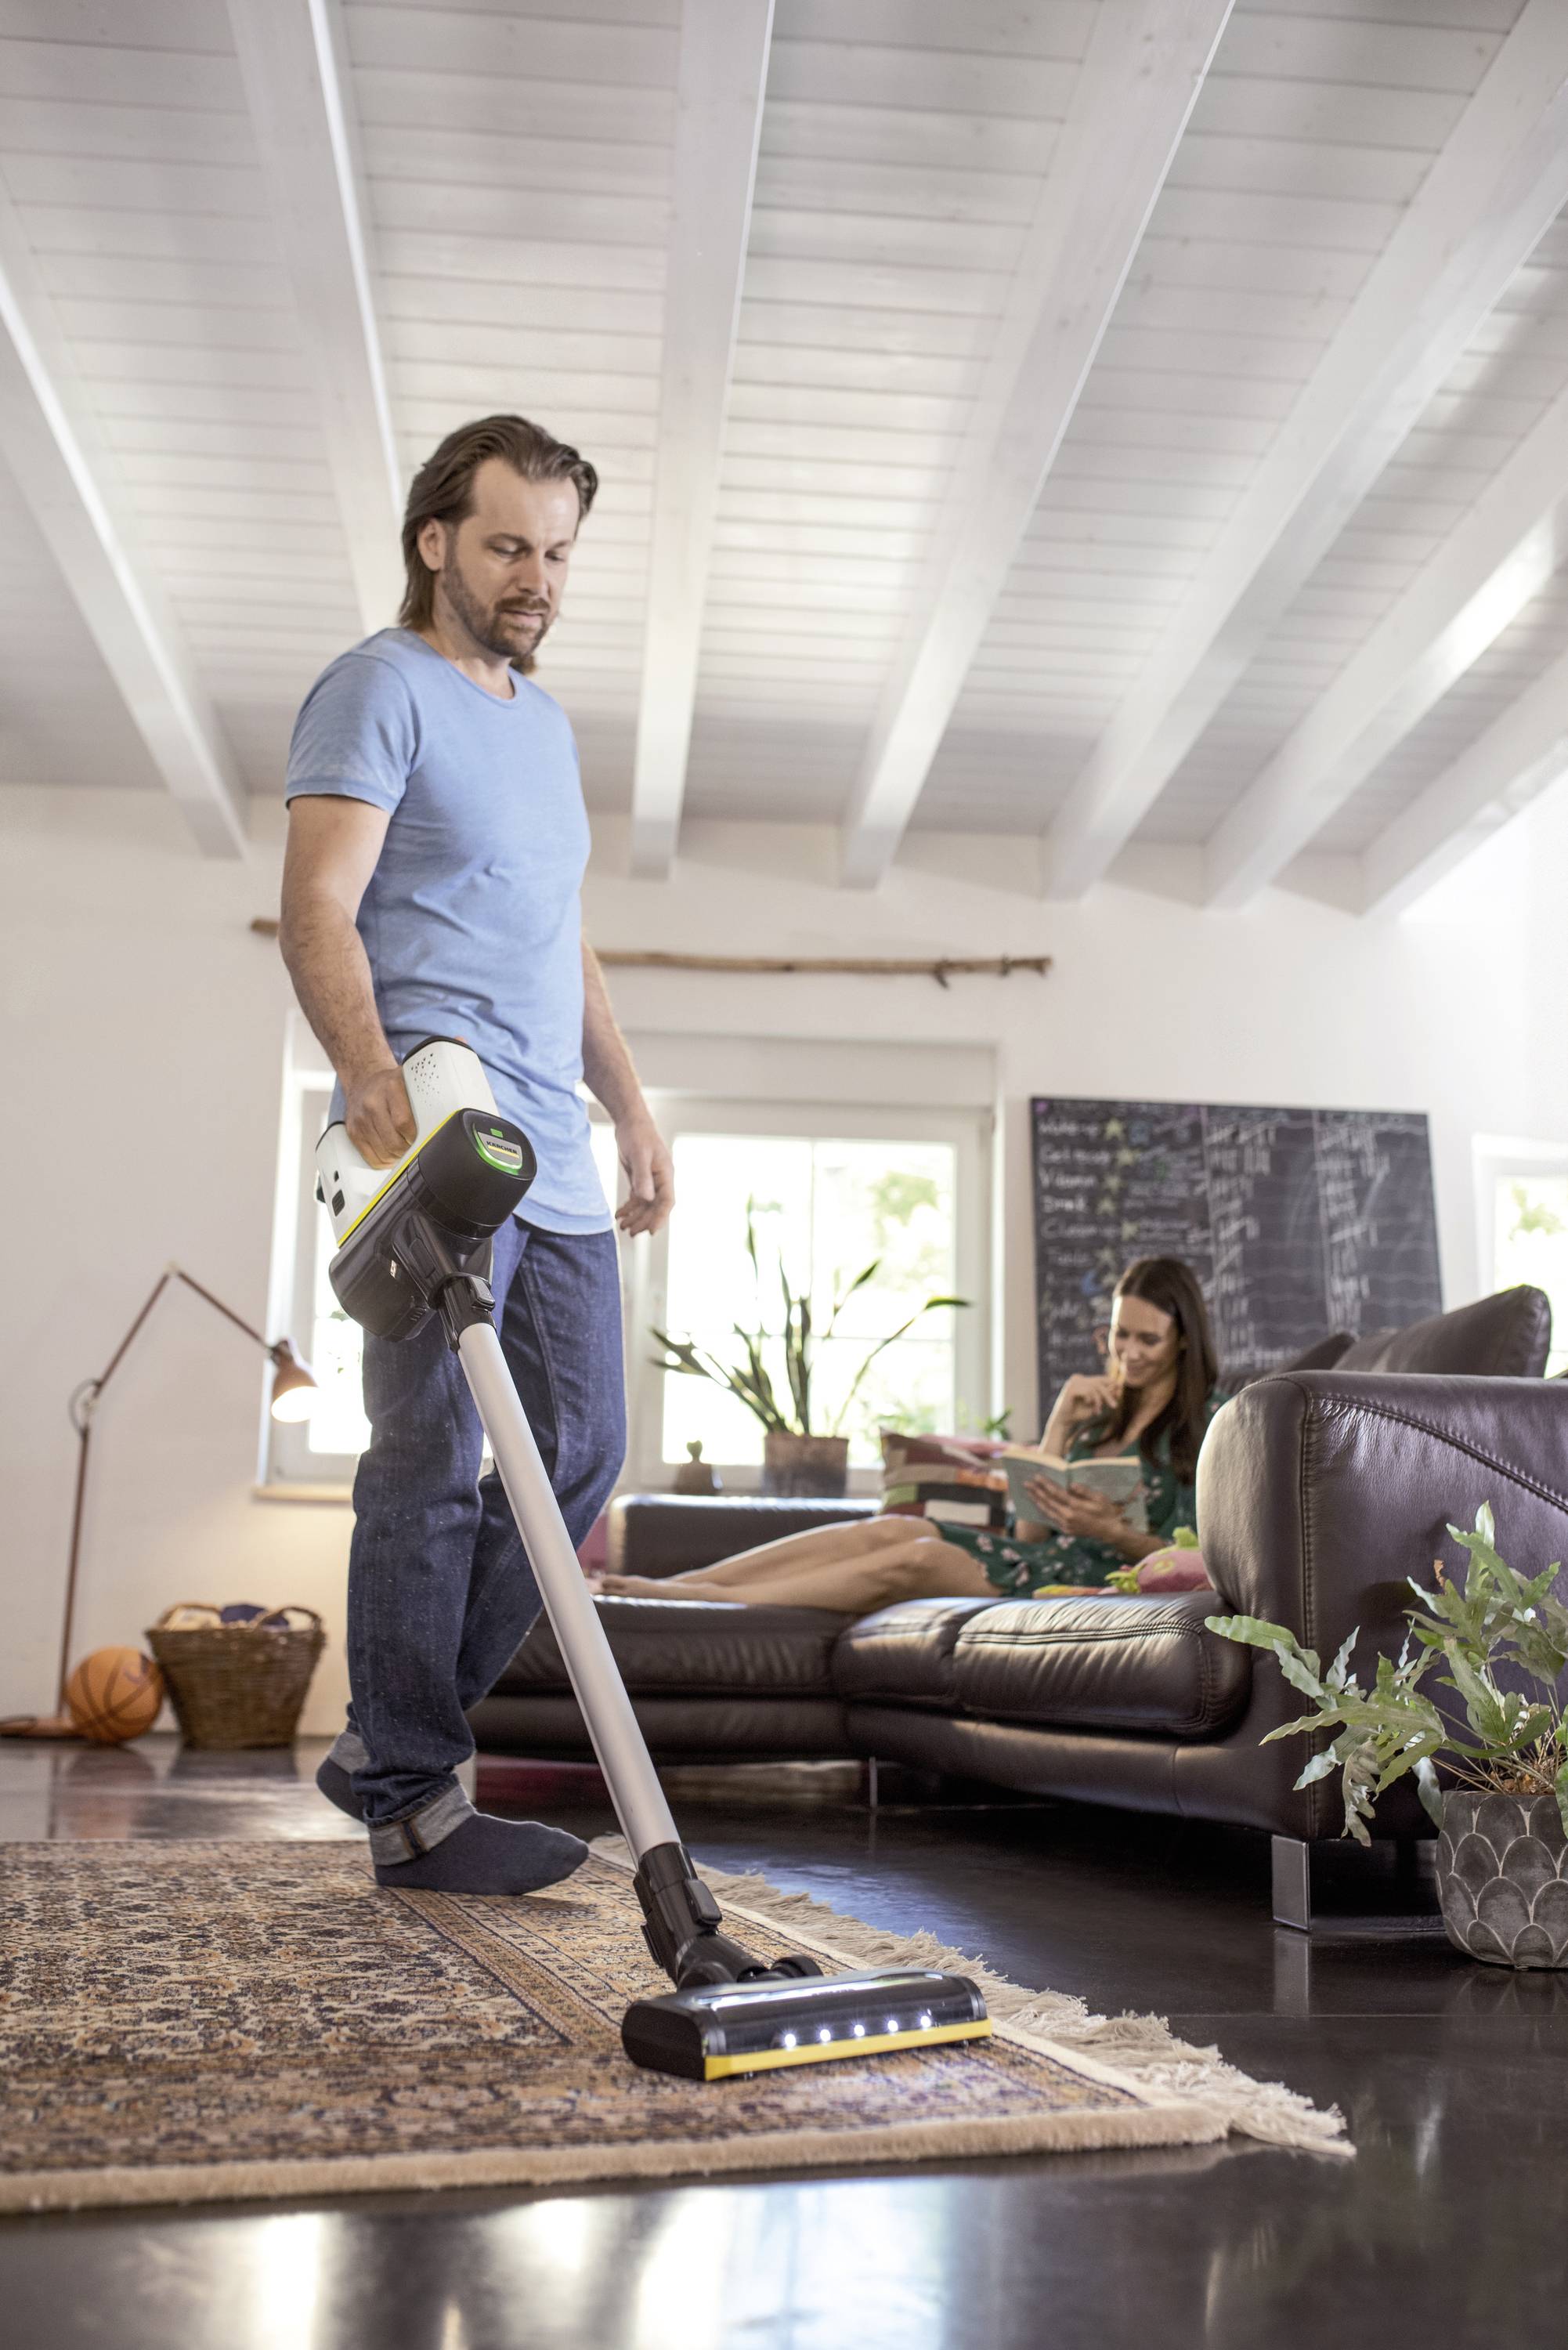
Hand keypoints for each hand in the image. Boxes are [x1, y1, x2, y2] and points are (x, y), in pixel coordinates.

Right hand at [344, 1064, 415, 1168]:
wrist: (364, 1080)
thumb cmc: (392, 1086)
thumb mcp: (409, 1084)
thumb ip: (423, 1101)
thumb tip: (438, 1128)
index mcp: (391, 1088)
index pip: (403, 1122)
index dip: (415, 1137)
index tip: (422, 1139)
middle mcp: (372, 1102)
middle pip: (393, 1142)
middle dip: (407, 1150)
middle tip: (414, 1147)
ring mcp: (360, 1118)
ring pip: (383, 1154)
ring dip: (397, 1157)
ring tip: (403, 1149)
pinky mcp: (352, 1131)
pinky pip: (371, 1159)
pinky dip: (385, 1162)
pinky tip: (391, 1154)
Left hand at [615, 1112, 673, 1236]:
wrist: (630, 1121)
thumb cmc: (637, 1135)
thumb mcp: (639, 1155)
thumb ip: (643, 1177)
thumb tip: (647, 1198)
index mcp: (665, 1174)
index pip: (667, 1201)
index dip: (660, 1218)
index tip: (651, 1232)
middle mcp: (660, 1180)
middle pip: (655, 1207)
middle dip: (644, 1221)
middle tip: (630, 1233)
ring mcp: (651, 1180)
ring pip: (646, 1204)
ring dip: (635, 1217)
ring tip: (622, 1227)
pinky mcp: (641, 1178)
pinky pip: (638, 1198)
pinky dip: (630, 1207)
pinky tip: (619, 1215)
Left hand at [1024, 1476, 1141, 1546]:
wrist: (1109, 1531)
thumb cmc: (1106, 1511)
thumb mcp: (1099, 1498)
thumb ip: (1084, 1491)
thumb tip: (1070, 1485)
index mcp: (1076, 1507)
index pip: (1056, 1493)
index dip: (1045, 1484)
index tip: (1036, 1477)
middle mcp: (1068, 1516)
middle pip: (1048, 1502)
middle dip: (1036, 1491)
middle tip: (1026, 1483)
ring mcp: (1066, 1525)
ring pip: (1047, 1511)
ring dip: (1037, 1501)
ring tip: (1029, 1493)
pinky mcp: (1066, 1530)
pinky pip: (1052, 1518)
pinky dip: (1044, 1511)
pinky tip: (1039, 1505)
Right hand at [1054, 1373, 1116, 1429]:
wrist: (1065, 1422)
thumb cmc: (1080, 1413)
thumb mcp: (1096, 1404)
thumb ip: (1105, 1395)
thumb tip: (1118, 1385)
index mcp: (1083, 1379)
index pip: (1101, 1378)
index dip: (1112, 1384)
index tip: (1119, 1393)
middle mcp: (1078, 1378)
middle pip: (1099, 1383)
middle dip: (1108, 1395)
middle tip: (1114, 1406)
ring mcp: (1073, 1382)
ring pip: (1095, 1387)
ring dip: (1099, 1401)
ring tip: (1097, 1412)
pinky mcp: (1071, 1389)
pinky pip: (1088, 1391)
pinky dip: (1091, 1400)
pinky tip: (1088, 1405)